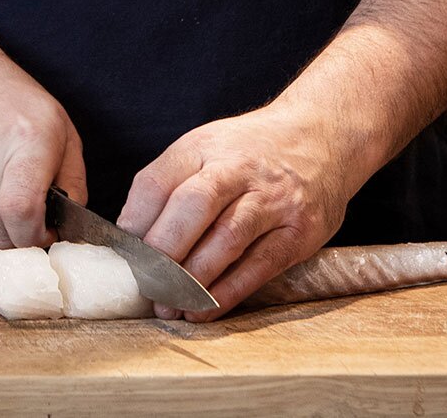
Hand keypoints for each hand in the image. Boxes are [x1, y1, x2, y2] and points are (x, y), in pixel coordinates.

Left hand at [116, 106, 349, 320]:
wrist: (323, 137)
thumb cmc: (251, 151)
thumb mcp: (207, 147)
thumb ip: (170, 183)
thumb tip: (131, 234)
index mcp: (205, 145)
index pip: (158, 181)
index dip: (135, 221)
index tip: (123, 253)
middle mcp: (240, 168)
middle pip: (192, 207)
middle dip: (163, 252)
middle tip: (145, 284)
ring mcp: (273, 199)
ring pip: (227, 240)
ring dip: (192, 280)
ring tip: (169, 304)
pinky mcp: (299, 230)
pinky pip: (259, 266)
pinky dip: (227, 292)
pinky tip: (204, 308)